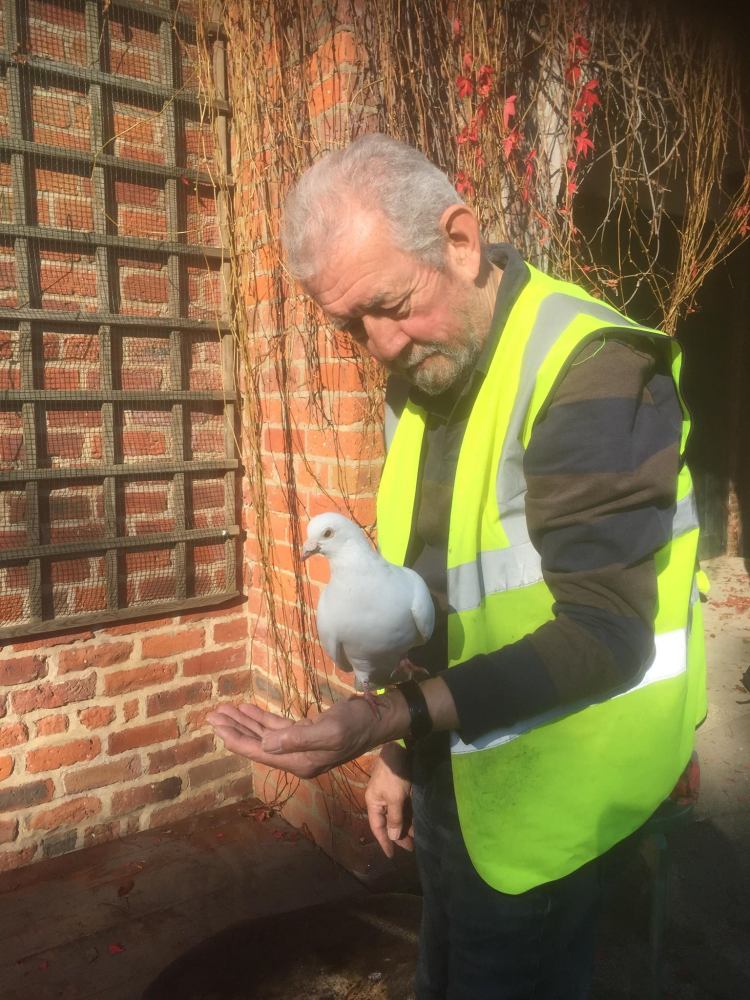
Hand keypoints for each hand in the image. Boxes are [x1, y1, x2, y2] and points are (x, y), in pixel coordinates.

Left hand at [207, 694, 408, 779]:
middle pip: (258, 745)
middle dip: (235, 730)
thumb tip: (266, 745)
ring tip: (224, 710)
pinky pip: (277, 728)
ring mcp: (302, 746)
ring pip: (265, 735)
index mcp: (301, 762)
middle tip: (213, 715)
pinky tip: (248, 709)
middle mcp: (298, 757)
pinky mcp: (307, 733)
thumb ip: (297, 738)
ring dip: (245, 722)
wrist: (380, 718)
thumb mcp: (330, 730)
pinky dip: (262, 718)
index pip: (260, 752)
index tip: (217, 727)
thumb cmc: (358, 723)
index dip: (237, 740)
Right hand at [365, 742, 413, 857]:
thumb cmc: (395, 775)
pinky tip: (418, 823)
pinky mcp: (400, 788)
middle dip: (399, 836)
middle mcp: (380, 800)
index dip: (384, 842)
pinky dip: (409, 816)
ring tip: (417, 838)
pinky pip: (404, 807)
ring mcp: (390, 794)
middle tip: (412, 848)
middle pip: (388, 823)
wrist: (400, 749)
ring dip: (406, 826)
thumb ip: (394, 818)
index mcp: (374, 803)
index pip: (377, 828)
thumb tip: (391, 837)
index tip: (391, 856)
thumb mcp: (394, 798)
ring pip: (397, 815)